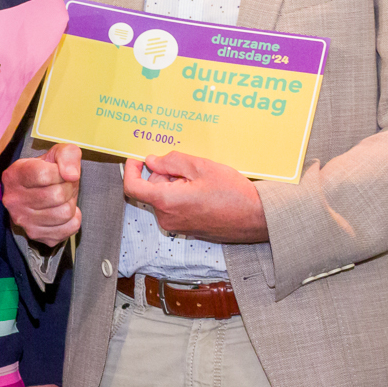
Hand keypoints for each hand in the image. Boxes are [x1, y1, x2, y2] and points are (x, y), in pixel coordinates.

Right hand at [2, 143, 81, 244]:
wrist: (39, 191)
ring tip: (62, 198)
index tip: (61, 171)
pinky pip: (69, 229)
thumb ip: (67, 155)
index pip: (43, 175)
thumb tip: (72, 175)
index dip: (60, 172)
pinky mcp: (36, 235)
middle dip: (69, 188)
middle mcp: (13, 200)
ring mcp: (23, 221)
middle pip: (57, 196)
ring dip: (71, 203)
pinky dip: (74, 219)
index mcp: (14, 176)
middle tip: (64, 185)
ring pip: (64, 213)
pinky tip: (63, 211)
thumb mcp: (57, 153)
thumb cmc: (48, 170)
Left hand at [122, 152, 269, 244]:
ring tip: (201, 180)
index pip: (132, 187)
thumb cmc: (232, 194)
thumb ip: (171, 162)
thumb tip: (152, 161)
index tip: (138, 158)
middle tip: (189, 167)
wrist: (255, 218)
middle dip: (164, 174)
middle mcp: (167, 217)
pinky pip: (174, 207)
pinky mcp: (186, 228)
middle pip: (151, 189)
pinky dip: (182, 195)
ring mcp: (176, 225)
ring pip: (164, 197)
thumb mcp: (201, 167)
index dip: (131, 169)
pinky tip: (203, 190)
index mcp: (166, 201)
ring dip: (175, 184)